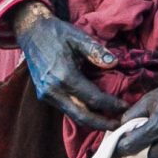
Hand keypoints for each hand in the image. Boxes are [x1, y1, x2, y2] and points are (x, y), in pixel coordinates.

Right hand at [12, 5, 123, 132]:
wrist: (31, 32)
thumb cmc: (56, 33)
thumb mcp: (78, 37)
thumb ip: (96, 51)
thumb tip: (114, 63)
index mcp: (64, 75)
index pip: (93, 98)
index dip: (111, 105)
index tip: (126, 107)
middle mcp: (53, 90)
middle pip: (82, 116)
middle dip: (102, 124)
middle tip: (120, 125)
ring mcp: (47, 95)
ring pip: (73, 115)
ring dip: (92, 122)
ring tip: (110, 122)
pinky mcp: (44, 96)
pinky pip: (66, 109)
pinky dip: (81, 113)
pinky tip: (94, 113)